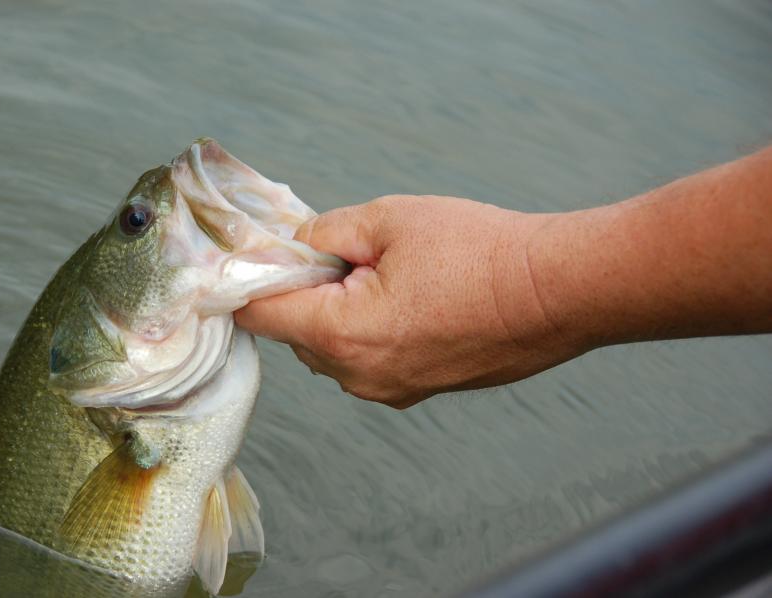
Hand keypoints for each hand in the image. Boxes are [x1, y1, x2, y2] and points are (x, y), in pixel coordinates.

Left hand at [235, 195, 587, 408]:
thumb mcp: (390, 220)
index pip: (261, 315)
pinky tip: (408, 297)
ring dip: (337, 313)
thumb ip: (327, 233)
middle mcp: (359, 376)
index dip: (249, 281)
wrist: (558, 291)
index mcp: (342, 335)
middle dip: (303, 293)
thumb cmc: (480, 252)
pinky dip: (368, 330)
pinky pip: (368, 361)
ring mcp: (391, 390)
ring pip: (332, 350)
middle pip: (296, 334)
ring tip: (382, 273)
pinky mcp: (417, 390)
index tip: (256, 257)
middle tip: (338, 252)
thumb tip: (298, 244)